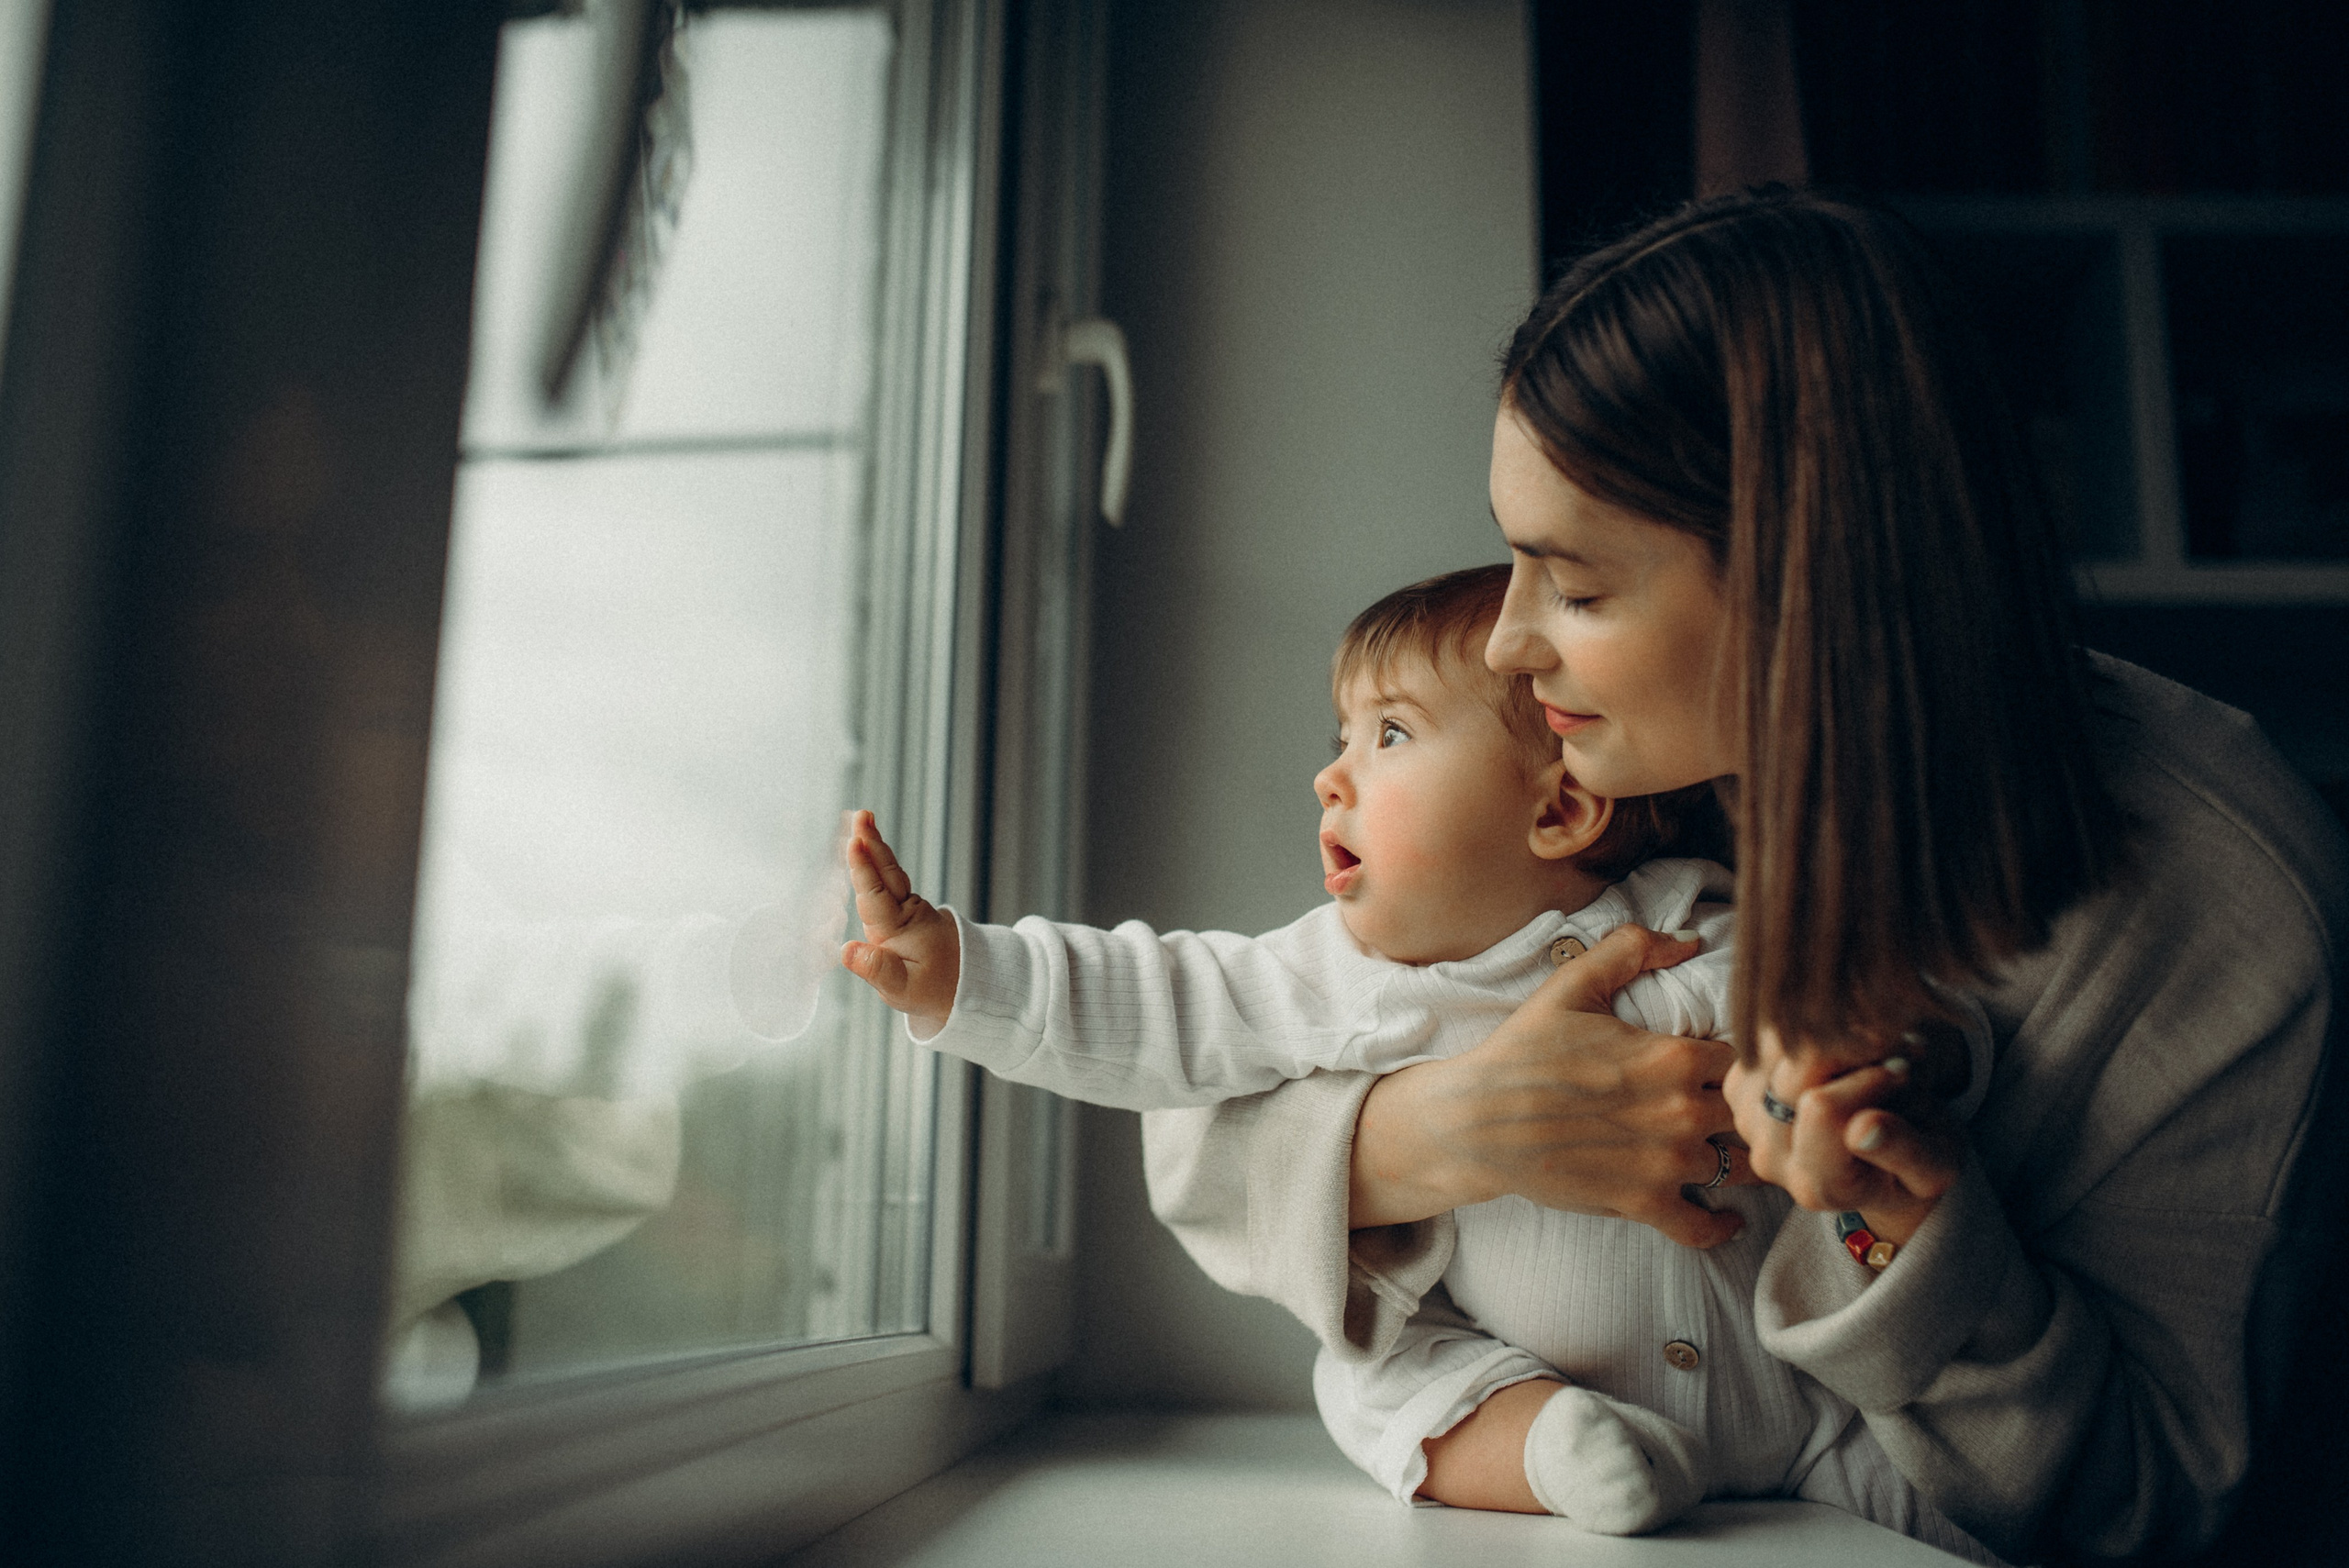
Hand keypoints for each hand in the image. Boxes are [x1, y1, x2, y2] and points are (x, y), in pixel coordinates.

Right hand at [838, 810, 959, 1032]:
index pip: (877, 896)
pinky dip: (877, 861)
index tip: (855, 844)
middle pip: (886, 874)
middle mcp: (904, 913)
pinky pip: (889, 879)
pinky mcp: (906, 909)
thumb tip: (846, 951)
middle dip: (872, 843)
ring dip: (874, 846)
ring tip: (862, 820)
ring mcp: (907, 908)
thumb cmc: (931, 989)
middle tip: (861, 815)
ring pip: (889, 873)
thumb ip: (877, 970)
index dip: (864, 870)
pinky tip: (867, 846)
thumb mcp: (903, 990)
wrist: (964, 983)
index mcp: (900, 930)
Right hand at [1351, 926, 1757, 1249]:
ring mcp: (1665, 1164)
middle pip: (1752, 1113)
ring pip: (1738, 1167)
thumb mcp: (1573, 984)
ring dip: (1738, 1159)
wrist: (1476, 1121)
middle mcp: (1682, 1112)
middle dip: (1751, 1109)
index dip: (1750, 1058)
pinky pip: (1704, 1227)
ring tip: (1734, 1151)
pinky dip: (1720, 1225)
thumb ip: (1632, 948)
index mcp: (1675, 1057)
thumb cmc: (1523, 1051)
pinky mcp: (1643, 1204)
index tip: (1740, 1061)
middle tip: (1744, 1106)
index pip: (1749, 1056)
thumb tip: (1687, 940)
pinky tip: (1726, 1216)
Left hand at [1725, 1029, 1962, 1244]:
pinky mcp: (1738, 1088)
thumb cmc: (1918, 1158)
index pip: (1823, 1108)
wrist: (1884, 1153)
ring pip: (1779, 1045)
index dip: (1870, 1078)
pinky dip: (1807, 1032)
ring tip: (1867, 1059)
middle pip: (1797, 1071)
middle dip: (1852, 1051)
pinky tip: (1838, 1056)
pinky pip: (1766, 1037)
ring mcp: (1747, 1121)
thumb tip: (1863, 1129)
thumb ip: (1904, 1152)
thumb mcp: (1935, 1166)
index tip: (1904, 1071)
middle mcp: (1771, 1158)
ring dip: (1829, 1037)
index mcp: (1818, 1186)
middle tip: (1891, 1059)